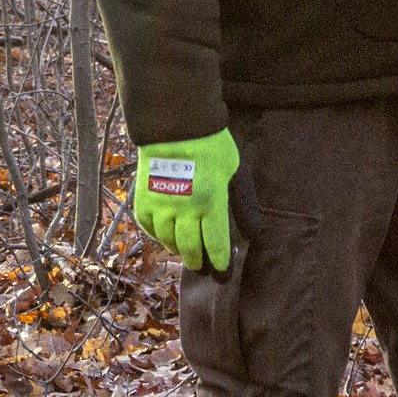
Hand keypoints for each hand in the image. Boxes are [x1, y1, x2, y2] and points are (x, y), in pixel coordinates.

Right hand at [133, 129, 239, 271]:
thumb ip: (243, 203)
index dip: (220, 262)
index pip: (216, 244)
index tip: (222, 272)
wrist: (174, 124)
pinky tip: (165, 235)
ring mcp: (161, 205)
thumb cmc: (211, 145)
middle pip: (190, 248)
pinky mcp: (144, 198)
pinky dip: (157, 235)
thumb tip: (253, 233)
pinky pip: (149, 227)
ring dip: (178, 250)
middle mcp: (184, 209)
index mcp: (211, 202)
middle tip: (202, 268)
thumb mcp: (235, 172)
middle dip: (198, 262)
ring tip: (185, 252)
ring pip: (168, 241)